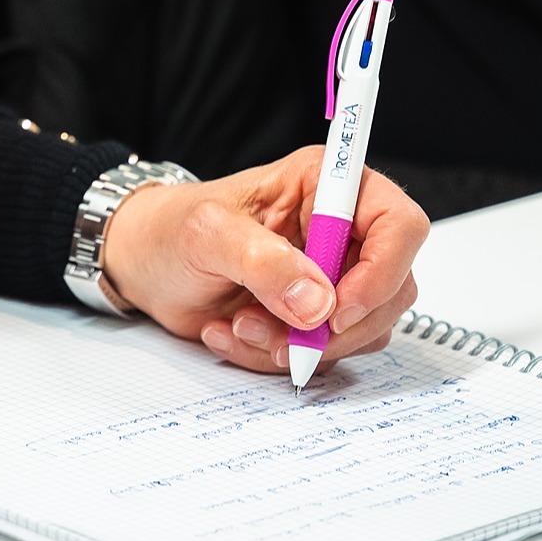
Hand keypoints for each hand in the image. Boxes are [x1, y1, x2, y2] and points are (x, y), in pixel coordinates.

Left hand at [99, 147, 426, 373]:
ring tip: (239, 324)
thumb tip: (317, 303)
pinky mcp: (313, 315)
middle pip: (391, 288)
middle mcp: (341, 229)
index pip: (399, 225)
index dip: (383, 272)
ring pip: (361, 328)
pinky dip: (280, 355)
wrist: (142, 263)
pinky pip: (324, 352)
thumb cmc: (170, 229)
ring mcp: (331, 276)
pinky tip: (233, 332)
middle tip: (284, 338)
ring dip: (302, 344)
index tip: (337, 310)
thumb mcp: (206, 235)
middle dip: (337, 326)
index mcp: (325, 185)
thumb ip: (262, 262)